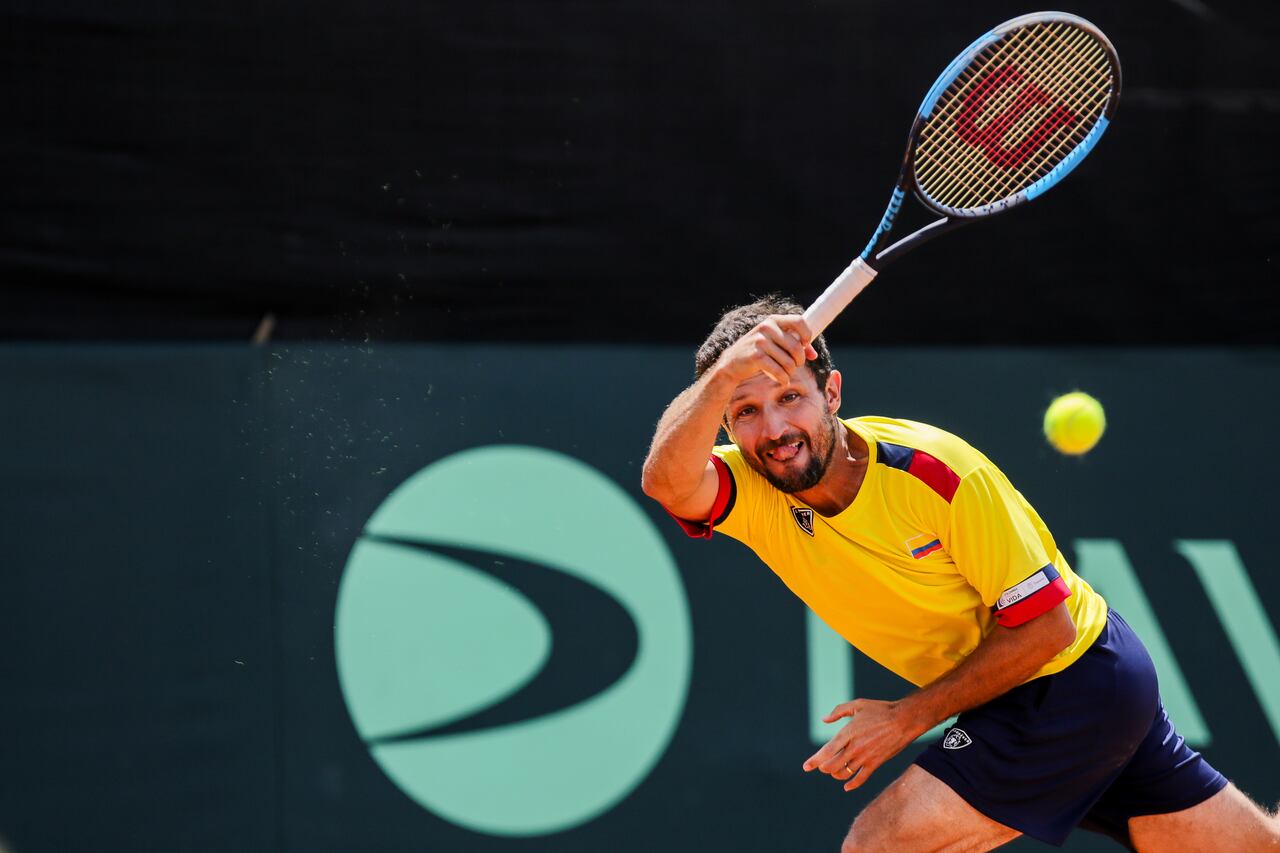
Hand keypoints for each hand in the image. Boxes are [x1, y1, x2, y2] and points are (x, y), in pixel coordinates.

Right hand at [714, 315, 817, 386]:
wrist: (732, 363)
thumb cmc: (758, 353)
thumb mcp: (775, 344)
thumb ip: (795, 346)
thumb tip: (813, 355)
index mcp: (773, 321)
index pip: (799, 321)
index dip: (807, 335)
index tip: (805, 346)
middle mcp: (767, 327)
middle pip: (796, 347)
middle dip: (799, 361)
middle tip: (795, 367)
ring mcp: (760, 341)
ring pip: (789, 362)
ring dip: (790, 372)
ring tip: (786, 375)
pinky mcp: (756, 356)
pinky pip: (779, 371)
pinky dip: (783, 378)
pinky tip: (781, 381)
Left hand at [802, 699, 927, 791]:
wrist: (904, 720)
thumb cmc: (880, 710)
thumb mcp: (857, 705)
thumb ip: (838, 711)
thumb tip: (824, 719)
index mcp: (848, 733)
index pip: (826, 751)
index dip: (814, 760)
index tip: (805, 767)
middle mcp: (854, 748)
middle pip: (832, 765)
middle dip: (823, 768)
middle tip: (821, 766)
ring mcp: (865, 757)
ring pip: (844, 773)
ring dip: (835, 774)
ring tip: (833, 771)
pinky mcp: (875, 763)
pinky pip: (861, 779)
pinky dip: (852, 785)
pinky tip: (846, 786)